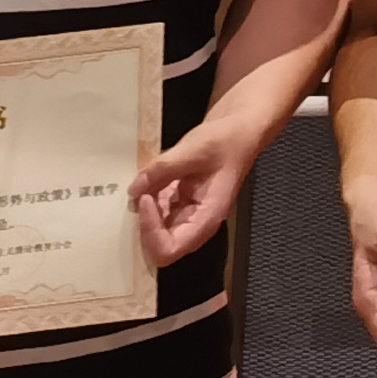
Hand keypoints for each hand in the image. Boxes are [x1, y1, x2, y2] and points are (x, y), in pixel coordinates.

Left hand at [129, 124, 261, 268]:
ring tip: (146, 179)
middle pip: (160, 244)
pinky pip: (158, 211)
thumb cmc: (230, 140)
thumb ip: (162, 169)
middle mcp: (198, 222)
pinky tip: (152, 176)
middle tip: (142, 190)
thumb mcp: (195, 149)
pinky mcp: (181, 203)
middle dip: (145, 221)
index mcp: (208, 217)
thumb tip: (135, 189)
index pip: (169, 249)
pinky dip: (149, 198)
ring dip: (145, 209)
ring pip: (156, 229)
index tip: (145, 199)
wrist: (241, 128)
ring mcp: (188, 214)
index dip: (150, 231)